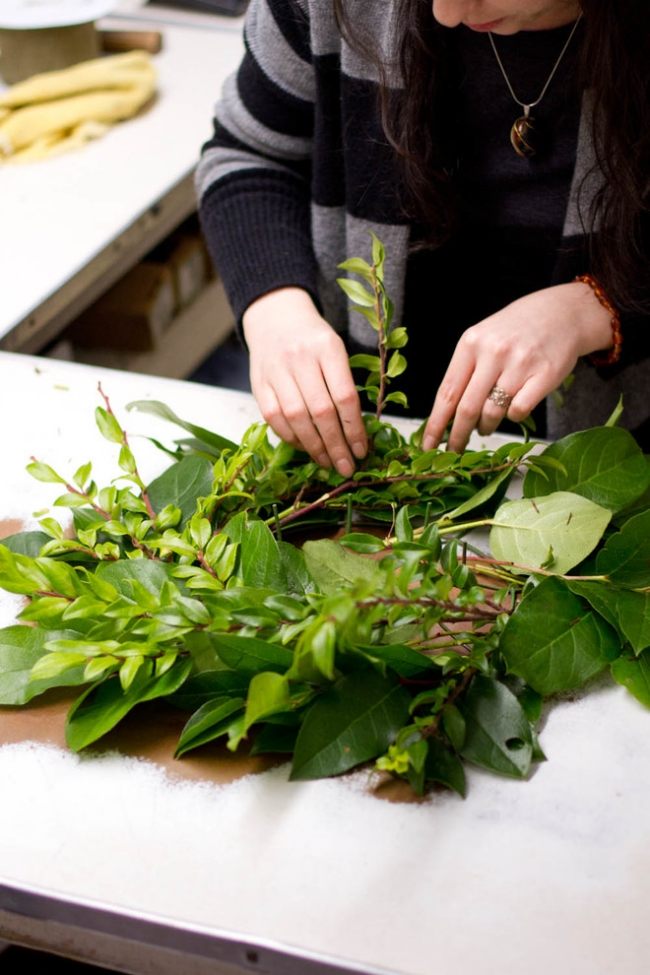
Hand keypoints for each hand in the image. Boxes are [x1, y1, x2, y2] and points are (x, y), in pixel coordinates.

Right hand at [242, 287, 366, 474]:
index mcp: (328, 348)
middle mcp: (301, 358)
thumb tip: (356, 433)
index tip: (362, 451)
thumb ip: (344, 385)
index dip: (355, 429)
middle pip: (322, 412)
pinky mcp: (259, 383)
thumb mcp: (336, 351)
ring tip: (327, 462)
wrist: (275, 318)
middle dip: (336, 446)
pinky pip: (274, 418)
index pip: (345, 397)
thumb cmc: (313, 340)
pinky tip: (305, 447)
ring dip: (314, 447)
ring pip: (297, 418)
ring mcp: (276, 371)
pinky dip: (291, 437)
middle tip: (347, 467)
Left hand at [421, 281, 613, 452]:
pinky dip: (513, 417)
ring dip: (485, 427)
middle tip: (454, 451)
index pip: (446, 392)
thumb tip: (446, 416)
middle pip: (467, 408)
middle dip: (457, 436)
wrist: (561, 312)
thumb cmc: (515, 330)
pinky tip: (513, 408)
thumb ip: (465, 370)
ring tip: (486, 426)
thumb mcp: (483, 339)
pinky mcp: (545, 375)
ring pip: (492, 413)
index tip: (427, 445)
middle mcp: (494, 352)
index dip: (435, 424)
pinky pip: (519, 410)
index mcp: (471, 343)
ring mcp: (520, 364)